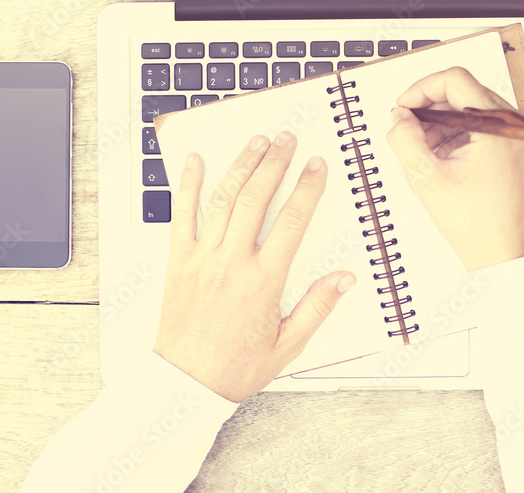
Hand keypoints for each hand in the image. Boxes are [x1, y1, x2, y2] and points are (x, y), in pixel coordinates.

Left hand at [153, 132, 355, 401]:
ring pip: (223, 200)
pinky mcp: (178, 261)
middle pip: (257, 199)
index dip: (307, 188)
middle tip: (287, 139)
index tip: (316, 166)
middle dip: (275, 164)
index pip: (292, 222)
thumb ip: (317, 308)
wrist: (186, 383)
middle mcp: (232, 262)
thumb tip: (345, 279)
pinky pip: (181, 215)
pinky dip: (187, 185)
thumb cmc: (236, 367)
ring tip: (257, 141)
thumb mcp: (287, 345)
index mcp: (263, 281)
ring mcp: (202, 258)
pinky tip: (194, 161)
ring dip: (242, 165)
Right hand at [386, 67, 523, 270]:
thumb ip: (405, 139)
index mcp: (502, 127)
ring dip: (449, 123)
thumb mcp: (427, 179)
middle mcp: (523, 126)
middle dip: (433, 110)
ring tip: (430, 150)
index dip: (422, 89)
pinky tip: (450, 158)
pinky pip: (494, 127)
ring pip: (480, 110)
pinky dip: (468, 134)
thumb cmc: (478, 227)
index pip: (456, 80)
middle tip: (411, 130)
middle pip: (468, 93)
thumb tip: (400, 117)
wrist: (508, 255)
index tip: (406, 107)